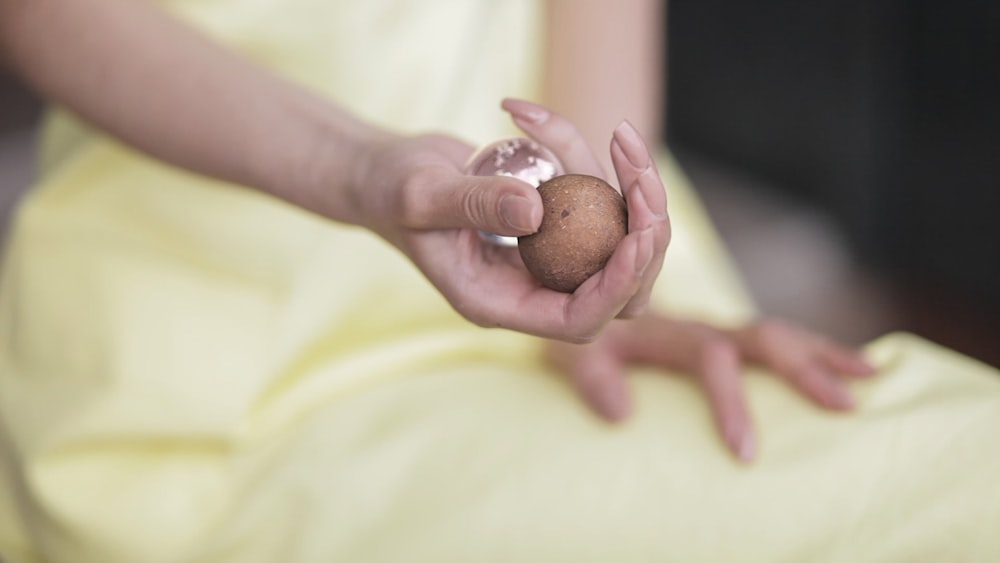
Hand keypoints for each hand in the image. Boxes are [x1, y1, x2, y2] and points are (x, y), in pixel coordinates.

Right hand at [350, 99, 669, 341]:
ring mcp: (548, 256)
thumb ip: (472, 204)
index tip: (634, 237)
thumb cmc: (390, 190)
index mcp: (498, 302)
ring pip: (623, 244)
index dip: (616, 287)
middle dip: (647, 240)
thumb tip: (534, 211)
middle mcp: (531, 287)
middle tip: (643, 178)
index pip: (577, 320)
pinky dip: (602, 164)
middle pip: (622, 292)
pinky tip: (564, 124)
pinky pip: (603, 203)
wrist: (386, 174)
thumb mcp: (421, 194)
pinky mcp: (557, 222)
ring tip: (622, 136)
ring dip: (636, 193)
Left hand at [545, 315, 876, 460]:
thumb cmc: (579, 331)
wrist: (579, 293)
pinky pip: (773, 337)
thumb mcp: (573, 354)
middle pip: (761, 338)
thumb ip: (593, 379)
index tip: (747, 454)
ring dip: (823, 352)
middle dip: (805, 369)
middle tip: (845, 405)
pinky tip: (848, 363)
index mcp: (670, 330)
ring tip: (872, 373)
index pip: (712, 359)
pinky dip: (813, 347)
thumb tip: (623, 416)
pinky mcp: (722, 335)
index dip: (731, 403)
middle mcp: (700, 324)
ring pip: (778, 332)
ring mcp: (716, 328)